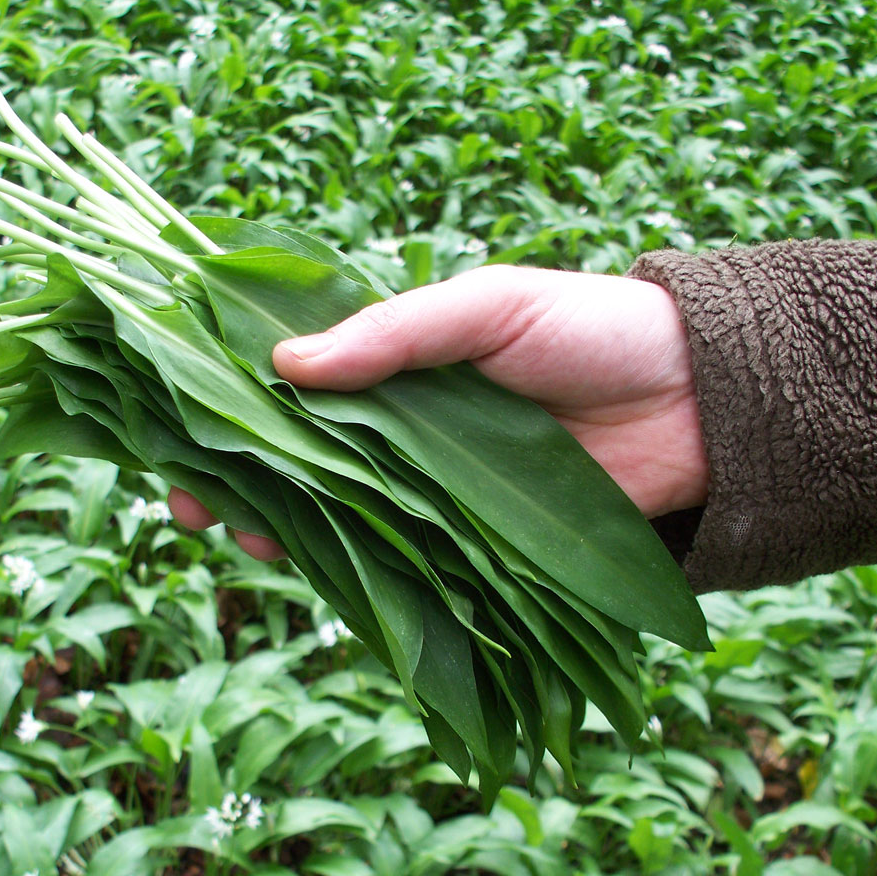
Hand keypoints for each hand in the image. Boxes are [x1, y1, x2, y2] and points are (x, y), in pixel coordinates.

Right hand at [169, 264, 708, 559]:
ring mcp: (432, 492)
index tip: (179, 417)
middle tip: (186, 496)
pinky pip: (398, 561)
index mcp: (400, 365)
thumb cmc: (590, 331)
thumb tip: (285, 364)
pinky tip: (306, 569)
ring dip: (281, 524)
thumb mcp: (488, 305)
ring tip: (235, 532)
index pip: (296, 383)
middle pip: (302, 455)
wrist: (697, 402)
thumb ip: (392, 331)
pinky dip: (351, 568)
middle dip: (240, 474)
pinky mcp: (469, 545)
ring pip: (337, 513)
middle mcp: (403, 430)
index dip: (236, 399)